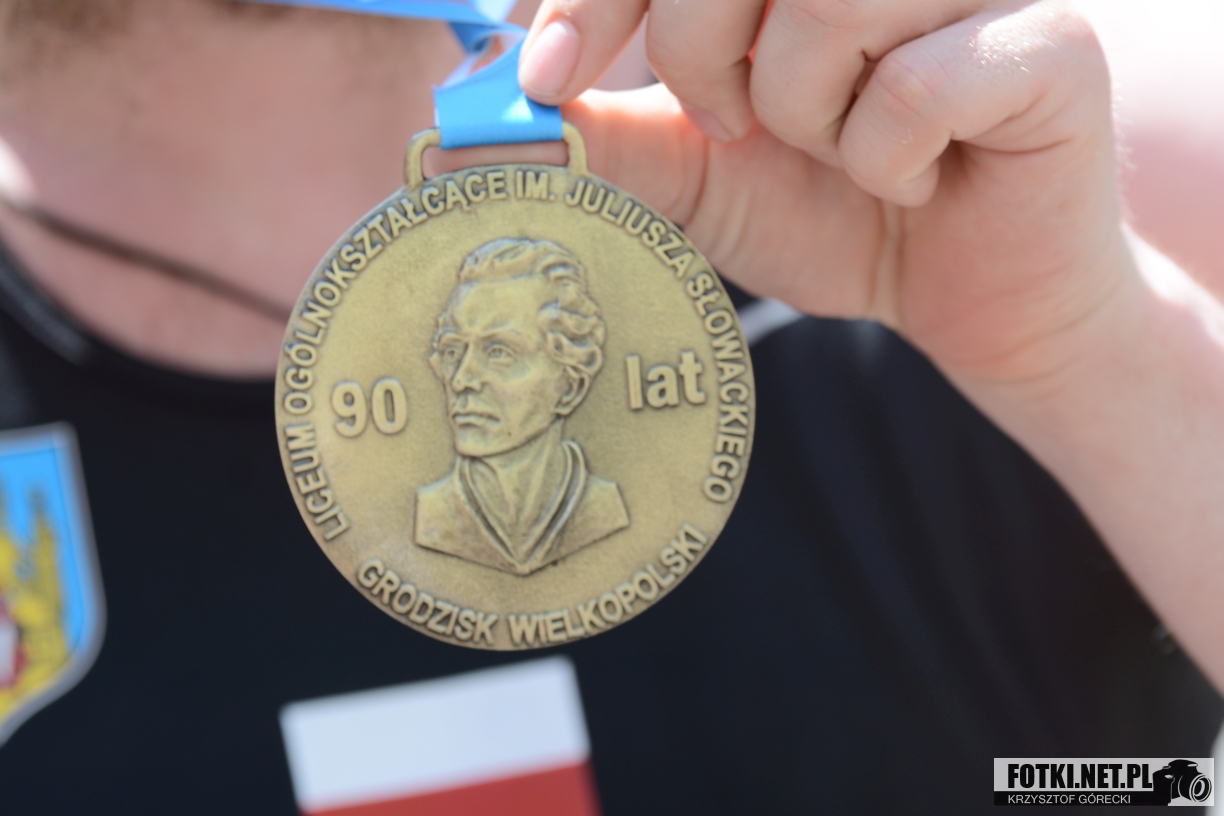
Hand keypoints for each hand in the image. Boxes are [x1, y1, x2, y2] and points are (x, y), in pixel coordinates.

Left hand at [518, 0, 1124, 388]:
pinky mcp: (1054, 43)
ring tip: (838, 149)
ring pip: (832, 2)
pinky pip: (920, 82)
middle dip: (698, 47)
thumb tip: (489, 120)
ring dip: (802, 109)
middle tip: (731, 124)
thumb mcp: (693, 172)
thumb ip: (607, 130)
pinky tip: (918, 178)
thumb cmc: (830, 213)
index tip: (545, 76)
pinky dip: (887, 155)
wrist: (959, 296)